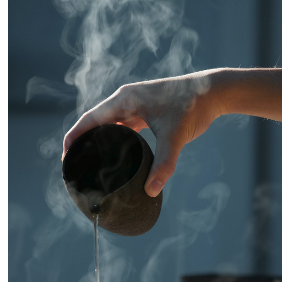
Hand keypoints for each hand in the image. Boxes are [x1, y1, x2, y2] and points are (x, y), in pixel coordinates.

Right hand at [62, 70, 224, 196]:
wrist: (215, 91)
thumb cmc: (193, 107)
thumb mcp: (175, 137)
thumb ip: (163, 165)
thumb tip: (151, 191)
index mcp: (124, 99)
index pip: (89, 120)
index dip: (73, 137)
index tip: (65, 157)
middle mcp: (125, 99)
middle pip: (94, 122)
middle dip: (81, 141)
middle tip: (73, 164)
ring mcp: (134, 103)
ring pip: (107, 123)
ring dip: (96, 139)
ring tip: (87, 160)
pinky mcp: (144, 110)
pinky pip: (121, 124)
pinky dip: (112, 137)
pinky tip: (111, 152)